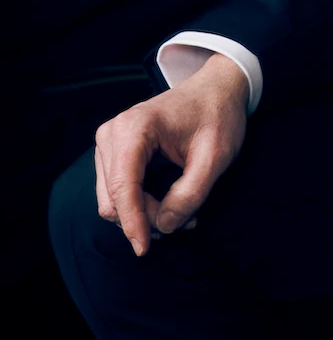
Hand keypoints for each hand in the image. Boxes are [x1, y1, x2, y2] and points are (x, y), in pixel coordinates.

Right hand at [93, 58, 248, 254]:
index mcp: (134, 129)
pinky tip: (170, 205)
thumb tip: (165, 226)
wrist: (216, 89)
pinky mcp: (113, 151)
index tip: (144, 249)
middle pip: (114, 196)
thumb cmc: (218, 116)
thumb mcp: (215, 157)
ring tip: (184, 212)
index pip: (123, 186)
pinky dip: (141, 203)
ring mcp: (108, 142)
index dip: (132, 222)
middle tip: (187, 220)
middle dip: (145, 218)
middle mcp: (112, 134)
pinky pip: (118, 189)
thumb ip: (191, 193)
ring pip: (113, 198)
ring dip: (144, 213)